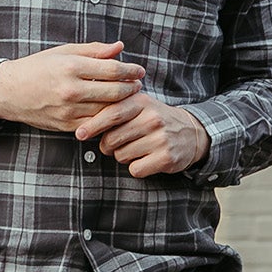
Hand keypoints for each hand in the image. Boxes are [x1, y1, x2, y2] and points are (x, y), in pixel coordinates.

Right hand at [0, 40, 145, 132]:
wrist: (9, 92)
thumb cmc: (37, 68)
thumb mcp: (63, 52)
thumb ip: (93, 50)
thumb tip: (120, 47)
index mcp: (71, 67)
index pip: (111, 69)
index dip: (130, 70)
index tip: (139, 70)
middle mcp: (71, 90)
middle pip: (114, 92)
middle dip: (131, 88)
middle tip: (138, 85)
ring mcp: (69, 111)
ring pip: (107, 110)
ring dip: (123, 105)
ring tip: (129, 97)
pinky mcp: (67, 125)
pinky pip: (95, 124)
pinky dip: (108, 118)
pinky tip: (113, 111)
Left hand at [74, 91, 208, 177]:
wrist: (191, 133)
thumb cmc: (154, 119)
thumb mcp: (139, 105)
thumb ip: (115, 108)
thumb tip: (84, 123)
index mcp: (141, 102)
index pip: (112, 113)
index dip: (93, 125)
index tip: (79, 133)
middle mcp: (152, 118)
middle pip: (112, 139)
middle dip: (108, 145)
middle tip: (116, 143)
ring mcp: (160, 138)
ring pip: (121, 156)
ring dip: (123, 156)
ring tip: (137, 148)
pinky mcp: (166, 157)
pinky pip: (135, 169)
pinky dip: (136, 167)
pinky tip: (145, 158)